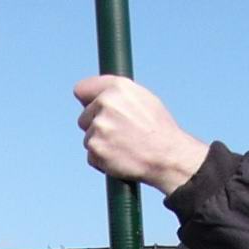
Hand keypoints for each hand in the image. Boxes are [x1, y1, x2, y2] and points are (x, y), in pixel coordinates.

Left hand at [73, 75, 209, 195]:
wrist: (167, 157)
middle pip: (83, 118)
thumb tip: (96, 96)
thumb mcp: (143, 99)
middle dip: (96, 126)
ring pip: (88, 138)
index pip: (82, 89)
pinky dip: (102, 160)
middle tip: (120, 134)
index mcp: (117, 87)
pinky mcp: (95, 148)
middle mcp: (105, 103)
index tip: (90, 107)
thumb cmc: (158, 129)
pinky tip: (120, 158)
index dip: (86, 100)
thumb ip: (117, 95)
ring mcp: (98, 126)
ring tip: (124, 146)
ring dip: (101, 144)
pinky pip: (91, 156)